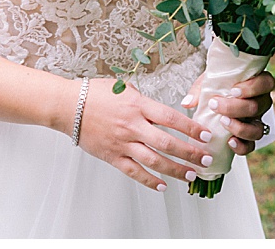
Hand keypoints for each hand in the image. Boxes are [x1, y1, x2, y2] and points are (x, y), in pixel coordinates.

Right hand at [76, 78, 214, 191]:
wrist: (68, 106)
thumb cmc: (94, 94)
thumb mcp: (124, 88)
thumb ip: (144, 101)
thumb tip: (162, 111)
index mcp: (138, 106)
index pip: (171, 119)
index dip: (191, 129)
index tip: (205, 135)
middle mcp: (132, 126)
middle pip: (167, 143)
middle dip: (190, 153)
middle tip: (206, 158)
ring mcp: (122, 143)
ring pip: (154, 161)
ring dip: (176, 170)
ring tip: (191, 174)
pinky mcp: (112, 156)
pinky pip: (134, 171)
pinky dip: (149, 180)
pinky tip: (162, 185)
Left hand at [182, 70, 274, 155]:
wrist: (218, 97)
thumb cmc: (218, 84)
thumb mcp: (209, 81)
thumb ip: (199, 90)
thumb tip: (187, 103)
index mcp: (258, 83)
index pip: (265, 83)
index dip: (252, 88)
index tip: (233, 90)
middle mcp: (262, 102)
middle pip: (257, 107)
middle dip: (235, 107)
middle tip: (215, 105)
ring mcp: (257, 121)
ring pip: (257, 129)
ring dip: (240, 127)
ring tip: (223, 123)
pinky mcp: (250, 136)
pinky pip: (251, 145)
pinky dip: (241, 146)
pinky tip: (230, 142)